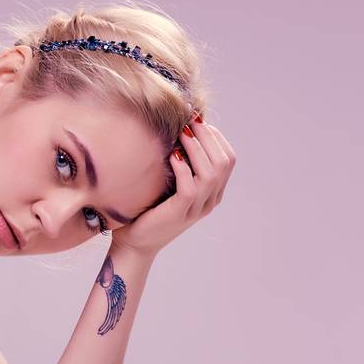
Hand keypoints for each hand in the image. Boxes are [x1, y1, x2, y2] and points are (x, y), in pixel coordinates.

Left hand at [110, 115, 235, 258]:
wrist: (135, 242)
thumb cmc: (150, 207)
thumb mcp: (172, 181)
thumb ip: (184, 162)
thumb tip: (184, 126)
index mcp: (213, 192)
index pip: (228, 158)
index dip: (216, 137)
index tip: (197, 122)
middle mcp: (210, 201)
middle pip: (224, 162)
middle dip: (208, 137)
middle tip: (190, 121)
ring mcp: (196, 209)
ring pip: (211, 173)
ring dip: (196, 148)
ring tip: (181, 133)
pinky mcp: (180, 213)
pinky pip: (190, 187)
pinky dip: (183, 168)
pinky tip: (171, 156)